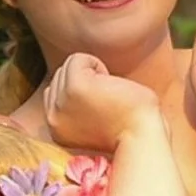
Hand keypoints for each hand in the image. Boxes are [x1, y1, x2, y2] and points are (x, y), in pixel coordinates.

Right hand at [42, 52, 162, 152]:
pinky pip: (78, 59)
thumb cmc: (126, 128)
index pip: (53, 92)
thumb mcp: (89, 121)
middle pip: (59, 77)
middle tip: (105, 105)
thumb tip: (66, 79)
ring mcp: (61, 103)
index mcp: (55, 129)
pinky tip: (109, 87)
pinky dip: (97, 65)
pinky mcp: (74, 88)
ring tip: (107, 97)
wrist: (142, 137)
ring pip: (67, 66)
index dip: (80, 92)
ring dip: (91, 74)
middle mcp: (53, 118)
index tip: (99, 111)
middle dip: (84, 82)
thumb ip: (73, 107)